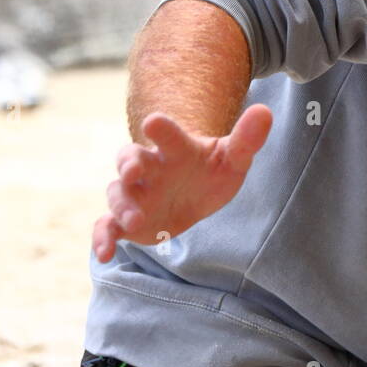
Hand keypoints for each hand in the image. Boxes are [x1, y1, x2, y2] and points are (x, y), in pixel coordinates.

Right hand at [92, 104, 272, 262]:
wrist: (196, 189)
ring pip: (118, 192)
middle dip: (129, 164)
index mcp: (176, 148)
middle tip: (133, 172)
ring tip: (135, 220)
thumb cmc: (212, 169)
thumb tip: (264, 112)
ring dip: (122, 204)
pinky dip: (102, 238)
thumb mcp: (233, 158)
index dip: (160, 128)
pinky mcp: (127, 220)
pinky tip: (104, 254)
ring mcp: (136, 193)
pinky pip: (107, 225)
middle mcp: (150, 167)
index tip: (154, 123)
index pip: (166, 134)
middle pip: (130, 158)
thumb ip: (247, 139)